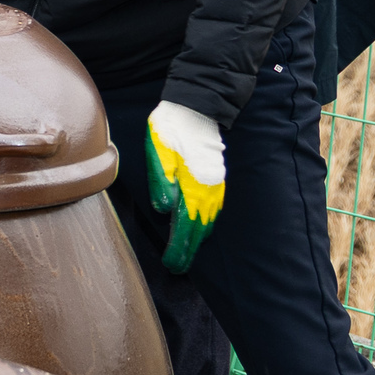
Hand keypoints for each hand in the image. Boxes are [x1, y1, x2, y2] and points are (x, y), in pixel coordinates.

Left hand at [146, 100, 224, 272]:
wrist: (195, 106)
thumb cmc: (171, 128)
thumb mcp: (158, 152)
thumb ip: (161, 181)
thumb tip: (165, 210)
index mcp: (192, 186)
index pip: (186, 227)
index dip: (179, 249)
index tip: (172, 265)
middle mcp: (208, 191)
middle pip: (199, 230)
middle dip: (188, 251)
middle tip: (177, 268)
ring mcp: (215, 185)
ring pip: (209, 221)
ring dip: (199, 239)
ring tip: (188, 255)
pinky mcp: (216, 178)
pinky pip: (215, 209)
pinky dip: (208, 224)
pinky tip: (202, 229)